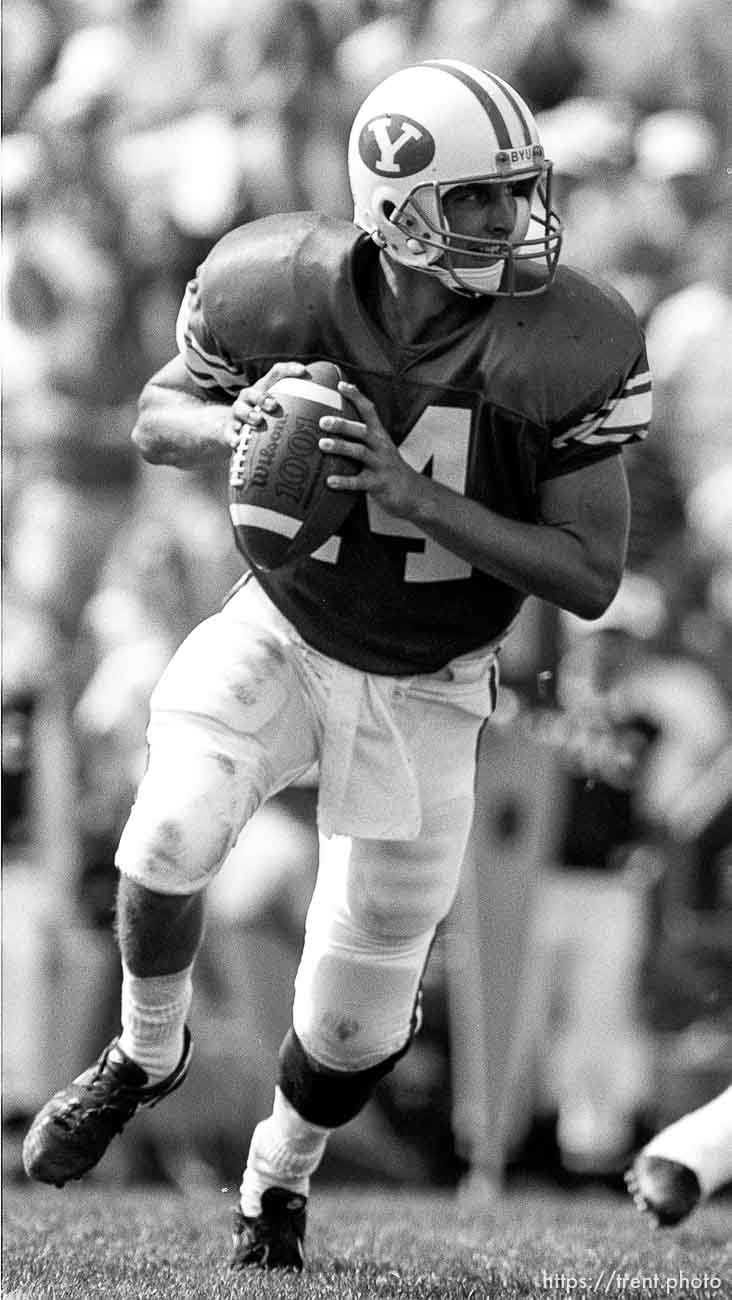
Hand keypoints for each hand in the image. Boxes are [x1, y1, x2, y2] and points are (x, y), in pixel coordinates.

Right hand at [228, 361, 309, 437]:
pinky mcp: (229, 429)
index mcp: (266, 388)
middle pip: (255, 392)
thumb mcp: (283, 409)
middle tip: (274, 405)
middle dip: (264, 397)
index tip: (303, 371)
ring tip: (257, 420)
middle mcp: (250, 397)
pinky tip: (238, 442)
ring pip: (239, 409)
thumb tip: (338, 404)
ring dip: (248, 414)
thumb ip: (303, 406)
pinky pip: (230, 432)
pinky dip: (233, 436)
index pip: (276, 372)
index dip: (289, 369)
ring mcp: (237, 413)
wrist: (237, 432)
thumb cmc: (269, 420)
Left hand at [318, 381, 423, 518]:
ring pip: (360, 453)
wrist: (413, 494)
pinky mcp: (379, 484)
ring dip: (341, 447)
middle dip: (343, 424)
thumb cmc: (387, 469)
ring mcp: (381, 465)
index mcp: (380, 435)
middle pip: (362, 431)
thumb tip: (330, 427)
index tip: (340, 385)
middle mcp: (381, 447)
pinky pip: (360, 482)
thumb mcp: (378, 449)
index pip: (369, 410)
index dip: (356, 396)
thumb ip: (359, 438)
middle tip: (322, 421)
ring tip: (323, 444)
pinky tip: (329, 481)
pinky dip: (344, 481)